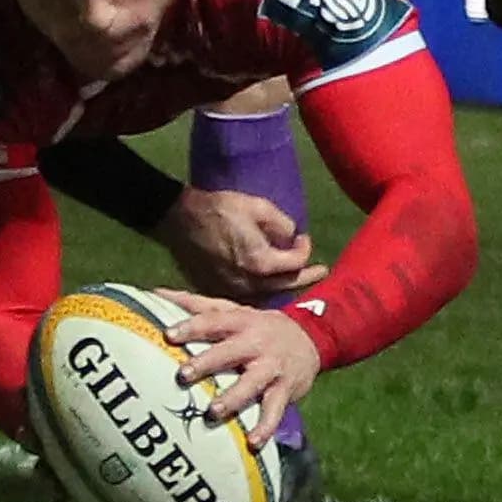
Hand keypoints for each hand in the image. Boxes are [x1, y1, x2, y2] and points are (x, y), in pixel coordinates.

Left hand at [153, 292, 322, 437]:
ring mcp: (272, 368)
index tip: (168, 334)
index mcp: (242, 321)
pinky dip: (265, 427)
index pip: (214, 321)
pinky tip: (253, 442)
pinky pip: (275, 411)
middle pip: (230, 352)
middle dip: (207, 363)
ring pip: (253, 384)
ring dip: (234, 398)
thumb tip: (157, 294)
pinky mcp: (285, 390)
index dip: (191, 326)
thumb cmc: (260, 326)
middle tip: (183, 374)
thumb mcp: (235, 311)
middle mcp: (257, 343)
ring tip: (214, 412)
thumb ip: (197, 305)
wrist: (312, 339)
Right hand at [160, 185, 321, 299]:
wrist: (180, 219)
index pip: (295, 263)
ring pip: (267, 295)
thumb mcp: (258, 206)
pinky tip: (268, 283)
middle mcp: (248, 282)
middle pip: (286, 286)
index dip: (305, 249)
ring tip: (297, 280)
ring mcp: (232, 289)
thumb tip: (292, 236)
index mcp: (260, 261)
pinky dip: (262, 290)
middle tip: (321, 273)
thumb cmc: (219, 209)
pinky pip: (248, 295)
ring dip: (284, 286)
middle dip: (305, 277)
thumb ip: (282, 224)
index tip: (303, 236)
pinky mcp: (217, 290)